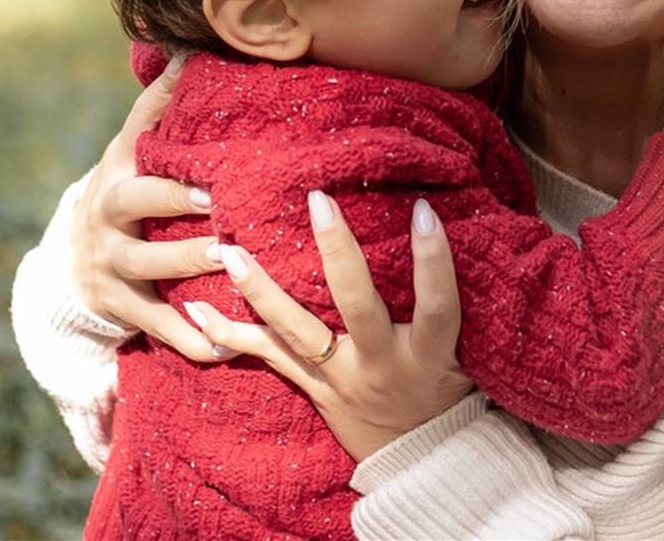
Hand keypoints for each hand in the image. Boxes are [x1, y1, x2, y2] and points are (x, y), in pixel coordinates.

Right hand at [70, 55, 224, 360]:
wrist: (77, 256)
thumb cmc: (128, 184)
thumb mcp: (133, 144)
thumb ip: (161, 102)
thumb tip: (189, 48)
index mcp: (120, 171)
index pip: (140, 157)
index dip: (170, 163)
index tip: (209, 173)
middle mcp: (109, 217)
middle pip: (136, 208)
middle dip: (174, 209)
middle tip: (219, 213)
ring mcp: (111, 266)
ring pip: (148, 269)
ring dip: (188, 269)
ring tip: (229, 266)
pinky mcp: (122, 308)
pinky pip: (155, 326)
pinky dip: (188, 338)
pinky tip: (222, 348)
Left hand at [180, 194, 471, 461]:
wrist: (419, 462)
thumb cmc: (449, 388)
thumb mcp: (468, 351)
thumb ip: (456, 301)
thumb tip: (467, 228)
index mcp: (430, 354)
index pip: (437, 304)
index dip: (432, 260)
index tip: (421, 209)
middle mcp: (381, 364)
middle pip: (357, 306)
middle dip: (338, 253)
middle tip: (318, 202)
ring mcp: (341, 380)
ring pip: (297, 333)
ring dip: (261, 291)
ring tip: (230, 251)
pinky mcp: (313, 390)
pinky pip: (269, 360)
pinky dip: (230, 336)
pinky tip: (196, 310)